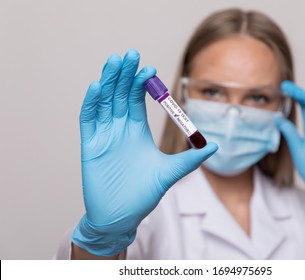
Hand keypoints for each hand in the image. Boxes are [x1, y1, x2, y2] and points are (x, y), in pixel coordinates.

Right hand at [72, 50, 217, 255]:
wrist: (122, 216)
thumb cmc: (144, 194)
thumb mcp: (171, 172)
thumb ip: (190, 159)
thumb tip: (215, 145)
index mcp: (137, 131)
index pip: (137, 99)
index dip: (141, 83)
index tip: (151, 70)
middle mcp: (120, 129)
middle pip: (120, 94)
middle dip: (125, 74)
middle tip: (131, 55)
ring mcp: (104, 135)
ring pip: (105, 101)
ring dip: (109, 81)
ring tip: (115, 61)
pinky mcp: (91, 145)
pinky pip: (89, 119)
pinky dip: (92, 102)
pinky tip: (98, 86)